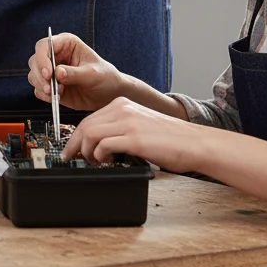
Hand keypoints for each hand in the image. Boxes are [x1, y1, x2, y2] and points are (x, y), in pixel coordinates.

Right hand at [27, 33, 125, 111]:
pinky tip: (57, 97)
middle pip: (35, 61)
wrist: (109, 94)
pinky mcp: (51, 85)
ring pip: (34, 76)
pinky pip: (39, 90)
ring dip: (42, 86)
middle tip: (51, 88)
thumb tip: (58, 73)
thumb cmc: (105, 77)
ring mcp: (52, 71)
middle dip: (40, 76)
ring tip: (58, 93)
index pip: (44, 45)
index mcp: (66, 44)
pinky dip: (44, 95)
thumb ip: (75, 73)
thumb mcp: (93, 74)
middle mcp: (56, 55)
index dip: (42, 59)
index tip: (49, 74)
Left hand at [61, 97, 207, 171]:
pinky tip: (105, 161)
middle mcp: (123, 109)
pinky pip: (104, 145)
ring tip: (93, 162)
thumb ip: (119, 129)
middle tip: (71, 159)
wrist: (195, 143)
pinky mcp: (134, 138)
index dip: (76, 136)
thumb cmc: (171, 139)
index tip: (70, 149)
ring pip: (90, 134)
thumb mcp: (139, 125)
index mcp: (122, 104)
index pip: (89, 118)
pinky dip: (99, 156)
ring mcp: (128, 122)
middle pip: (85, 125)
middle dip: (74, 145)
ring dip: (86, 152)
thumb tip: (98, 146)